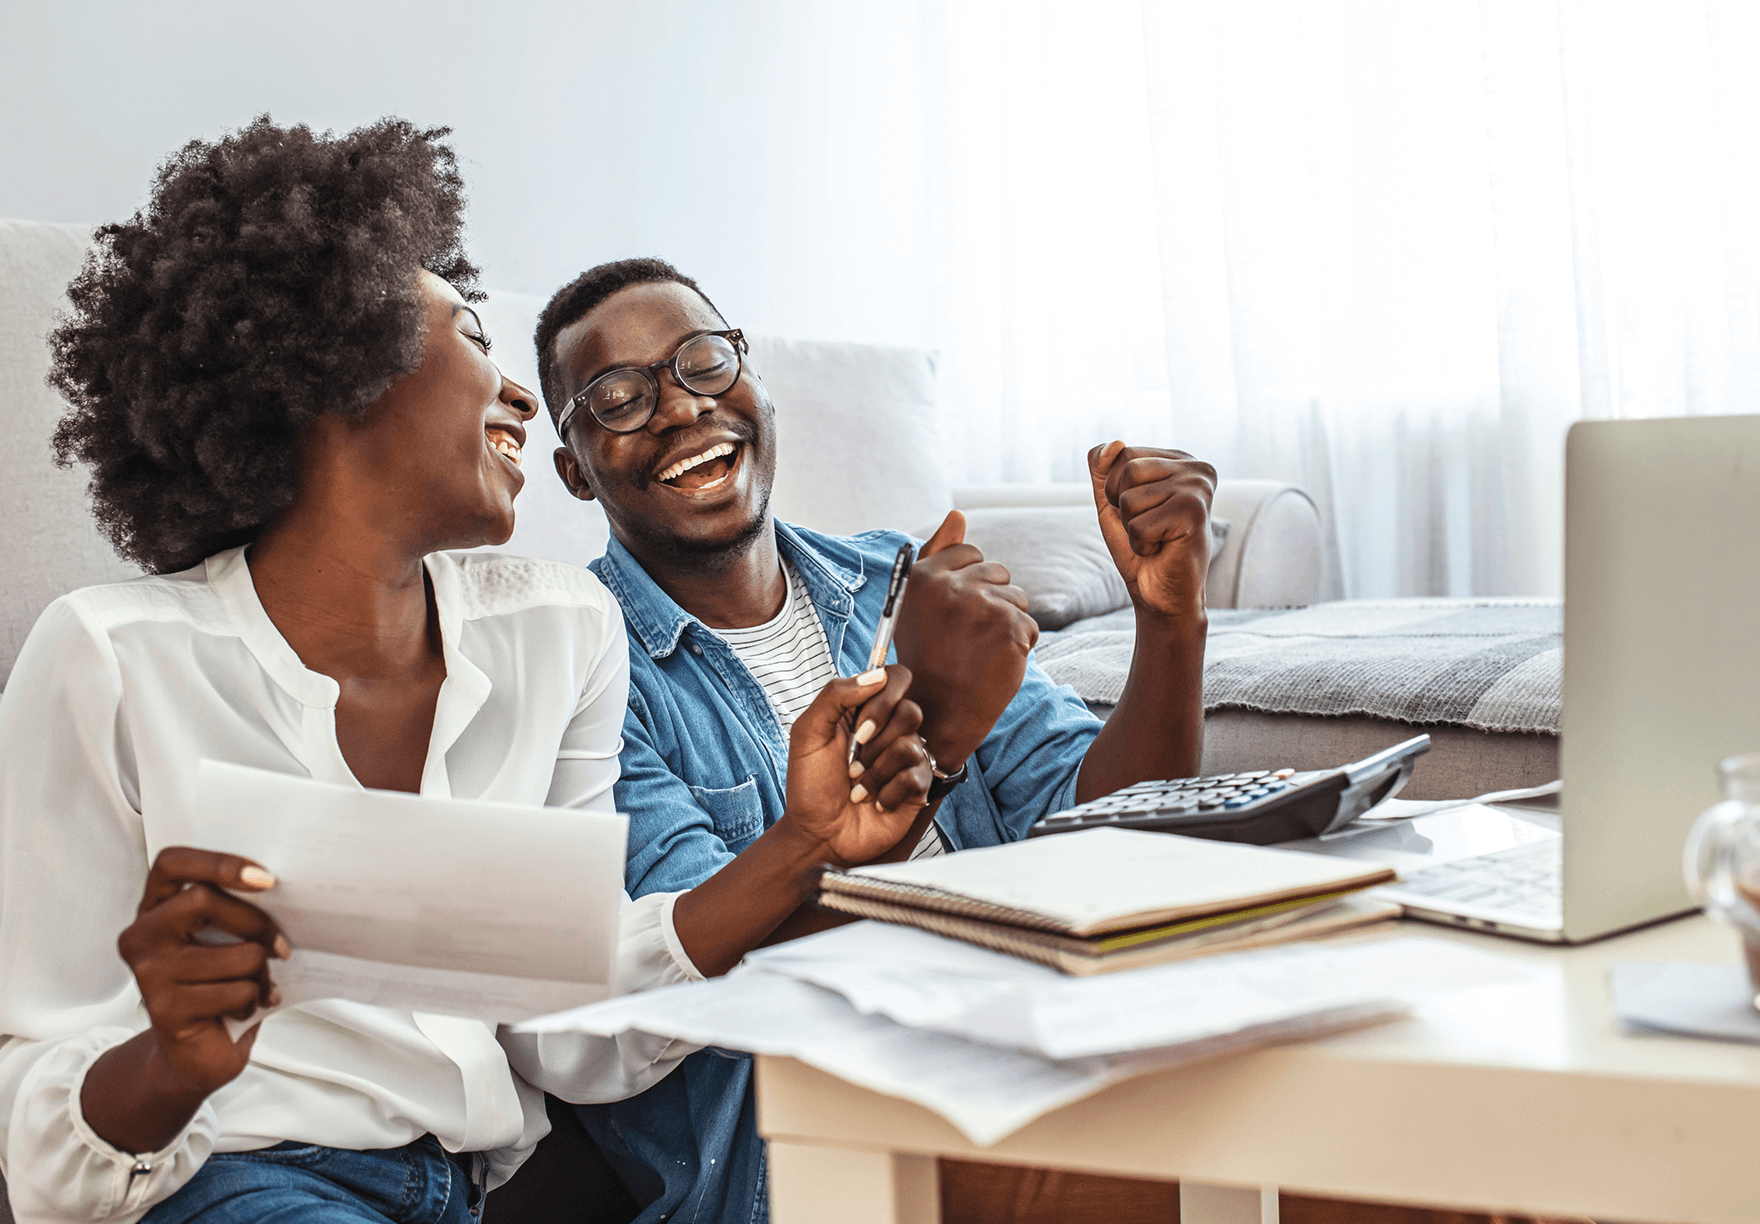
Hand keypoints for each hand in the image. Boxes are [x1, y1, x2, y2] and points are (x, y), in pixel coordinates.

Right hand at [116, 848, 287, 1095]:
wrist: (196, 1052)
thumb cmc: (218, 985)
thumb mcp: (223, 939)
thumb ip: (233, 910)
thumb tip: (280, 890)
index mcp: (155, 908)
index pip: (172, 863)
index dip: (219, 863)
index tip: (265, 879)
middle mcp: (142, 936)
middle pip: (206, 900)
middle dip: (257, 923)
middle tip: (279, 946)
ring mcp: (149, 973)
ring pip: (236, 954)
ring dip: (261, 973)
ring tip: (254, 985)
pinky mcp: (165, 1009)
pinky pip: (237, 991)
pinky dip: (254, 1001)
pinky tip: (242, 1010)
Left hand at [782, 666, 931, 865]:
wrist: (817, 834)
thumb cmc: (810, 785)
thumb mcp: (808, 733)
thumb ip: (835, 695)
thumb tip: (878, 674)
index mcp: (865, 712)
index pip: (896, 679)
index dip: (883, 699)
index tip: (859, 727)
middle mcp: (890, 731)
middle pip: (911, 710)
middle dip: (875, 742)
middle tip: (852, 762)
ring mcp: (906, 759)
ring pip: (911, 745)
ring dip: (875, 772)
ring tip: (858, 787)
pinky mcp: (917, 787)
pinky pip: (916, 776)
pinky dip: (886, 793)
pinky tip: (874, 802)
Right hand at [892, 511, 1037, 770]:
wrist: (938, 713)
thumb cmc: (929, 657)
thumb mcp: (920, 604)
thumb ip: (937, 554)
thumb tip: (958, 513)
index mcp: (923, 576)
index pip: (968, 552)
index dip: (971, 582)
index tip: (958, 612)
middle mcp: (950, 586)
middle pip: (998, 573)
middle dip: (992, 602)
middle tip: (968, 638)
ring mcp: (981, 606)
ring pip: (1018, 599)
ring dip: (1008, 624)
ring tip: (980, 651)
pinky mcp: (1009, 628)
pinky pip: (1029, 627)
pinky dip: (1019, 647)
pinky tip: (994, 664)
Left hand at [1088, 441, 1216, 620]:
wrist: (1162, 594)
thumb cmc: (1140, 547)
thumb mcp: (1111, 501)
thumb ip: (1103, 468)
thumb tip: (1115, 444)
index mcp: (1179, 459)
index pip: (1121, 453)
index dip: (1114, 490)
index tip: (1141, 511)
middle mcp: (1196, 468)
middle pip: (1125, 469)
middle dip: (1121, 506)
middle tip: (1148, 526)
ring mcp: (1199, 488)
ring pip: (1129, 498)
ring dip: (1131, 527)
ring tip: (1156, 538)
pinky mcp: (1195, 514)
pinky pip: (1138, 525)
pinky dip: (1140, 545)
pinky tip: (1163, 549)